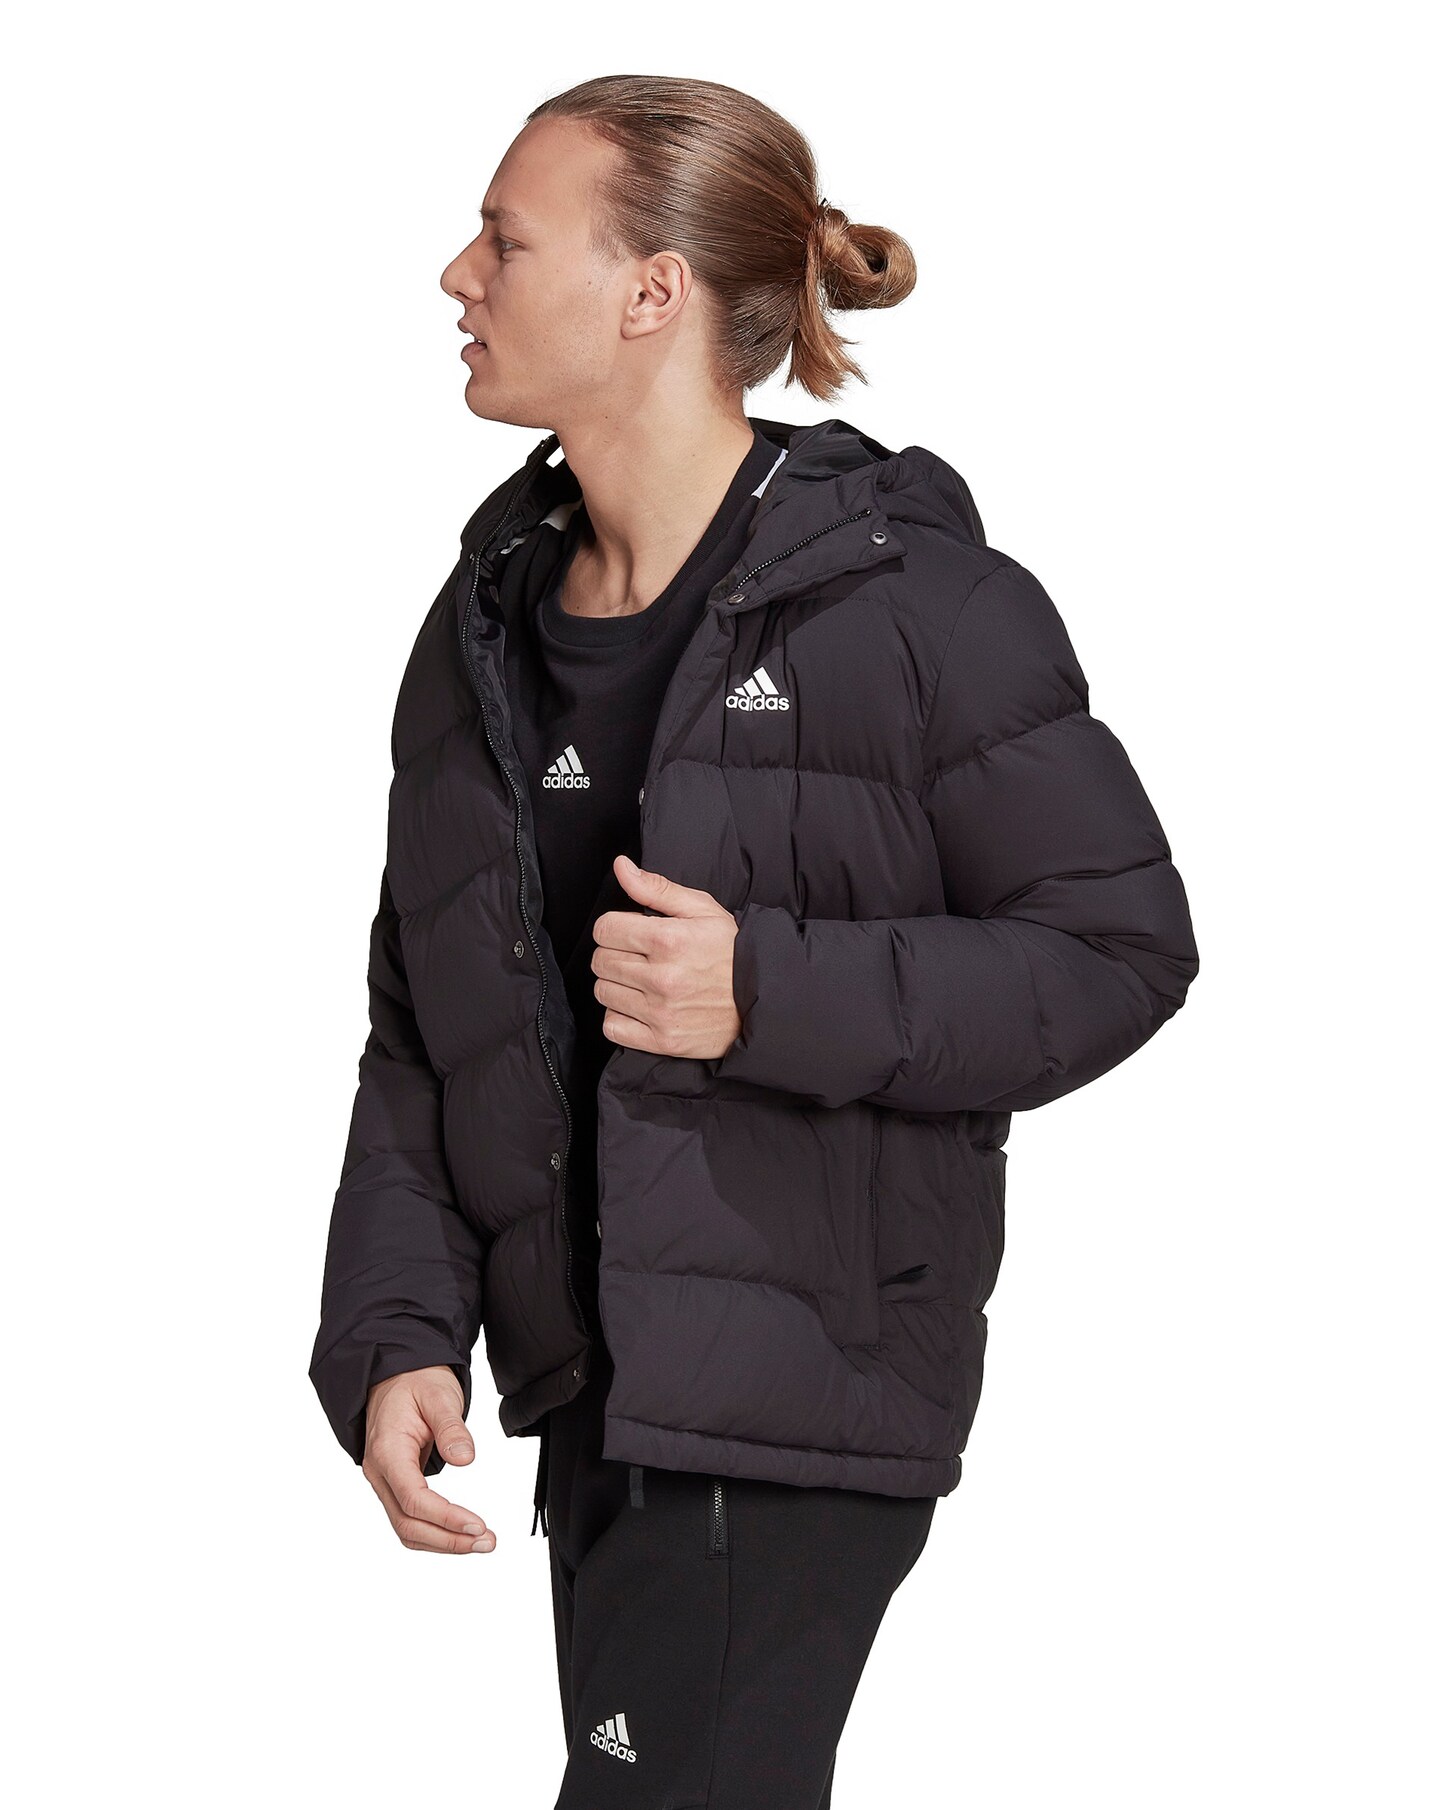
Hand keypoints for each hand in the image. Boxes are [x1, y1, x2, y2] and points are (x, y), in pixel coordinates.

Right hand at [361, 1366, 495, 1553]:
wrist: (395, 1375)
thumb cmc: (416, 1382)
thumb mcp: (439, 1395)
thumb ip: (451, 1427)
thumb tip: (465, 1459)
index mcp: (387, 1450)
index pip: (413, 1498)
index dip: (445, 1518)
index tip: (477, 1525)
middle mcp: (380, 1472)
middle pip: (407, 1524)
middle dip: (448, 1540)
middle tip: (488, 1541)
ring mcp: (384, 1481)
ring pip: (406, 1529)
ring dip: (443, 1543)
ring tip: (481, 1542)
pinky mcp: (394, 1485)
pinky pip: (408, 1519)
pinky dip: (434, 1534)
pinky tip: (460, 1535)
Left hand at [592, 854, 742, 1059]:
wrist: (764, 998)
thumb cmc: (732, 950)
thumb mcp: (702, 909)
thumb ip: (656, 888)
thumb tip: (620, 866)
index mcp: (668, 940)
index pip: (604, 929)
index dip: (614, 927)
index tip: (629, 932)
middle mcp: (662, 977)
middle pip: (601, 961)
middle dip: (615, 953)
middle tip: (639, 956)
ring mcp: (661, 1012)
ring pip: (603, 992)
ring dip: (617, 984)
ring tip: (642, 980)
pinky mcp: (662, 1040)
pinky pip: (612, 1026)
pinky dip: (619, 1016)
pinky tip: (640, 1006)